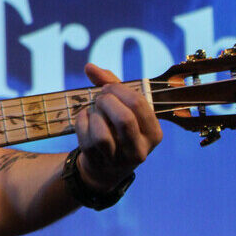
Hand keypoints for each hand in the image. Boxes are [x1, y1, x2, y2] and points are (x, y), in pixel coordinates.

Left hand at [72, 63, 162, 192]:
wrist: (105, 168)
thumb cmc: (118, 129)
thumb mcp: (124, 108)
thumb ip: (111, 83)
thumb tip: (89, 67)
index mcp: (154, 134)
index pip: (138, 103)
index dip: (118, 89)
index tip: (108, 88)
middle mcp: (139, 150)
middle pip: (124, 119)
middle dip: (107, 101)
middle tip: (101, 98)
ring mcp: (118, 160)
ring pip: (102, 134)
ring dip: (94, 115)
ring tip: (94, 111)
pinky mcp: (98, 163)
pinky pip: (85, 138)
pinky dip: (81, 122)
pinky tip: (85, 119)